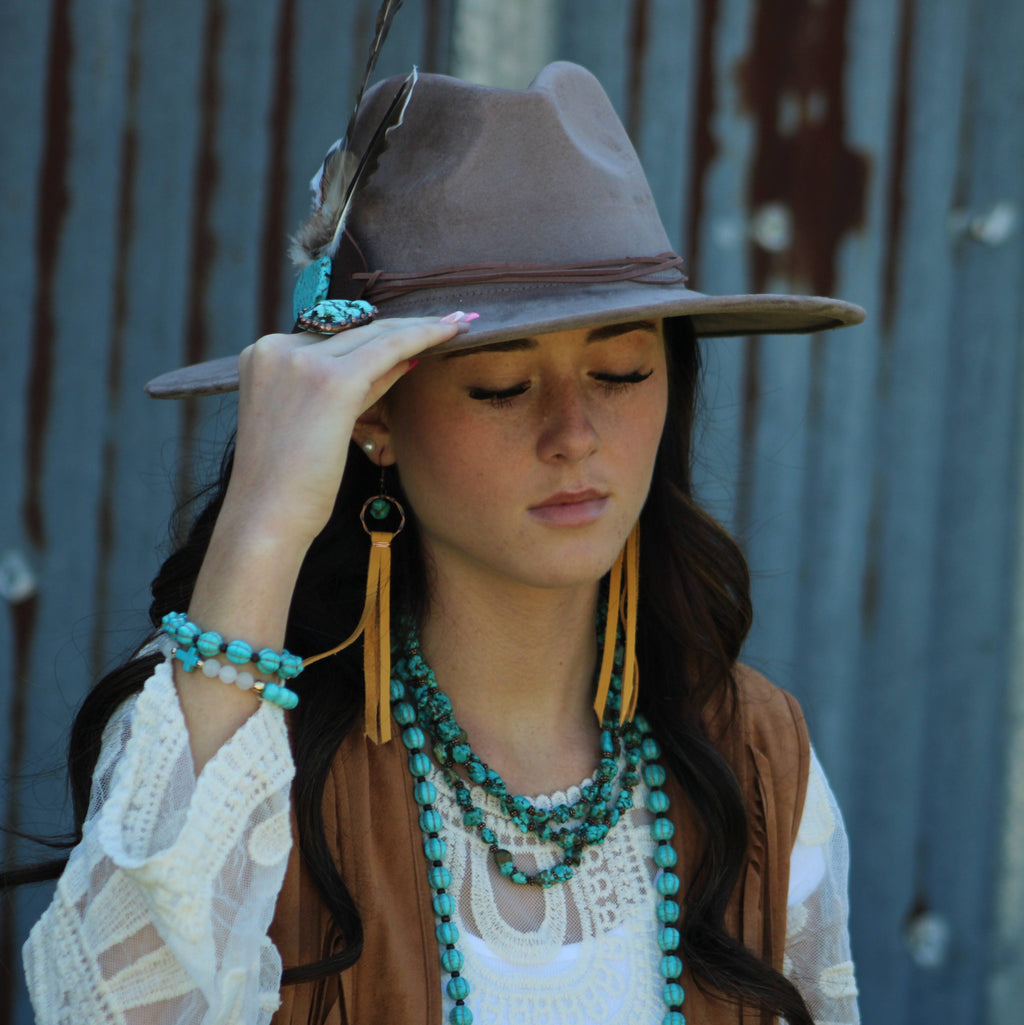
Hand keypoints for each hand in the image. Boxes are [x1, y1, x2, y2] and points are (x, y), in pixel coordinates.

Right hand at [224, 316, 468, 548]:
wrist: (267, 517)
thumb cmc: (289, 484)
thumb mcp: (314, 421)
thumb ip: (348, 386)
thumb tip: (402, 360)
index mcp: (262, 355)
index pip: (333, 338)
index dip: (377, 332)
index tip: (411, 326)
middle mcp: (277, 348)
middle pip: (354, 330)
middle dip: (404, 324)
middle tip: (449, 319)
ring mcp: (301, 361)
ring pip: (375, 335)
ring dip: (420, 328)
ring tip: (457, 324)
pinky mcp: (331, 380)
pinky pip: (389, 348)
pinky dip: (423, 337)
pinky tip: (450, 334)